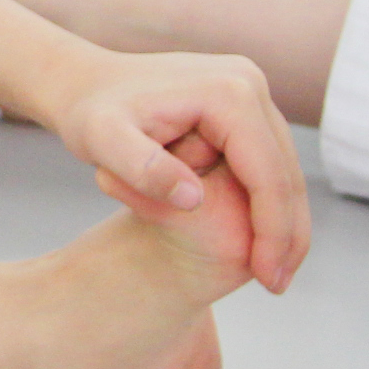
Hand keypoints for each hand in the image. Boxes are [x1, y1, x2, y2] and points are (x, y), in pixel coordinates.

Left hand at [43, 49, 308, 290]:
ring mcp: (249, 92)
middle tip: (276, 286)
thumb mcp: (100, 141)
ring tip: (273, 274)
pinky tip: (260, 243)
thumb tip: (193, 199)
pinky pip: (266, 163)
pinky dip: (267, 205)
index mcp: (228, 93)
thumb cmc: (86, 113)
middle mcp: (248, 84)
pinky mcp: (243, 105)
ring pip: (283, 170)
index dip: (272, 231)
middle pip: (285, 172)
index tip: (266, 277)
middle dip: (286, 234)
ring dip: (283, 224)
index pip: (267, 174)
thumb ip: (142, 169)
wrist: (81, 83)